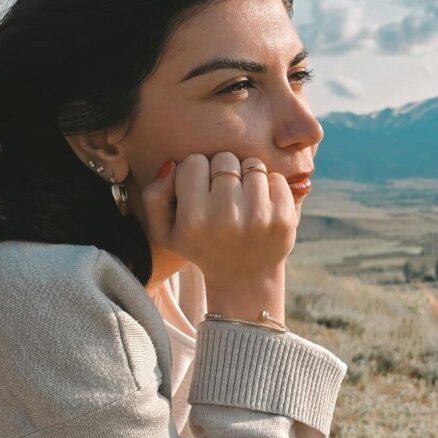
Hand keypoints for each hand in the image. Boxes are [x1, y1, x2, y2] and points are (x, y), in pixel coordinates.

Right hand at [141, 151, 296, 281]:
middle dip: (223, 171)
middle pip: (224, 159)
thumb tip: (173, 165)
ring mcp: (259, 218)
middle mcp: (226, 218)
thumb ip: (154, 197)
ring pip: (252, 164)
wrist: (245, 278)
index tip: (201, 189)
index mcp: (194, 219)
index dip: (196, 171)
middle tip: (224, 193)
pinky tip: (262, 205)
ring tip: (243, 197)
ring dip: (247, 175)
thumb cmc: (202, 247)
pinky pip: (277, 178)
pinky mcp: (284, 218)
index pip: (194, 162)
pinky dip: (270, 185)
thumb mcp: (165, 232)